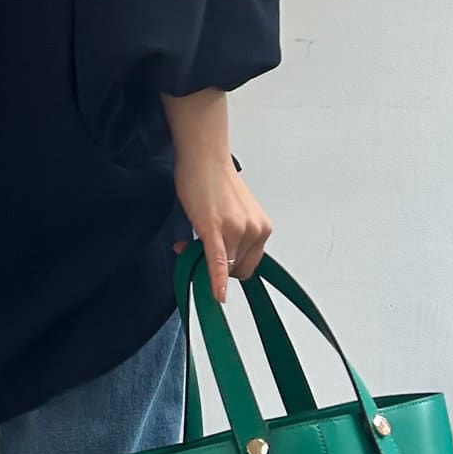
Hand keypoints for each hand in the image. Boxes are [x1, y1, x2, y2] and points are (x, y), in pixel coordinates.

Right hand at [160, 88, 271, 302]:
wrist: (203, 158)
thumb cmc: (214, 181)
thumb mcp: (230, 215)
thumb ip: (227, 240)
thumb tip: (211, 263)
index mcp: (262, 228)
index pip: (249, 266)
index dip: (230, 270)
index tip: (217, 264)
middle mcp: (254, 230)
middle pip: (237, 270)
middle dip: (218, 268)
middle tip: (199, 251)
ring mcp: (237, 230)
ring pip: (222, 266)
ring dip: (204, 261)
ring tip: (190, 238)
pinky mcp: (215, 229)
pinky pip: (218, 262)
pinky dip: (216, 280)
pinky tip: (216, 294)